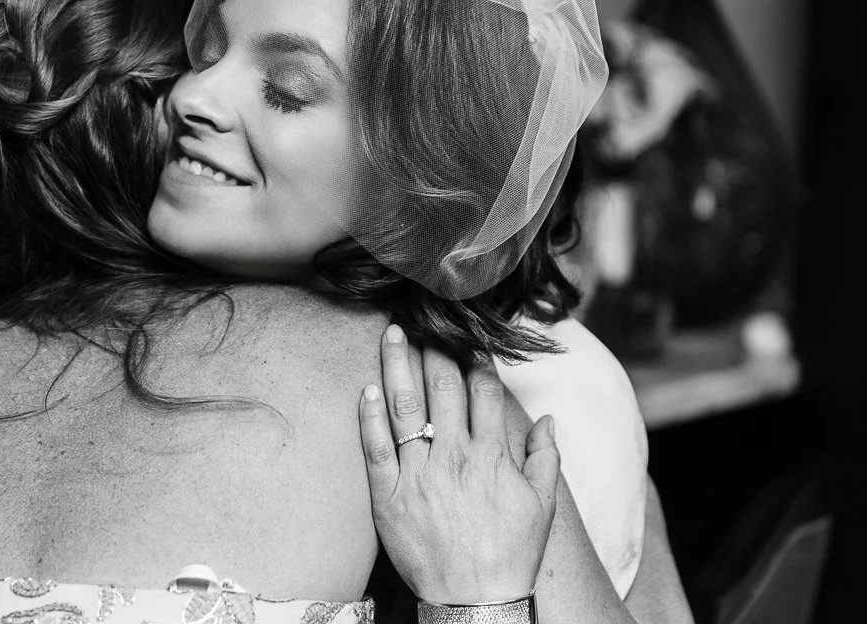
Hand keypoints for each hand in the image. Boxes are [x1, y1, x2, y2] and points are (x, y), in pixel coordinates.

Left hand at [358, 325, 559, 604]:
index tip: (466, 335)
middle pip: (441, 388)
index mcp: (491, 456)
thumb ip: (545, 457)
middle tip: (423, 319)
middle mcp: (454, 457)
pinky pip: (375, 448)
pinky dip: (369, 416)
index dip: (474, 358)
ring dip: (397, 365)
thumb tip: (548, 420)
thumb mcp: (542, 506)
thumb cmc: (510, 554)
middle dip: (434, 348)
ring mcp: (418, 475)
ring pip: (404, 408)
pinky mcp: (388, 496)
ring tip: (391, 334)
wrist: (475, 600)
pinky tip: (366, 388)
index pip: (482, 391)